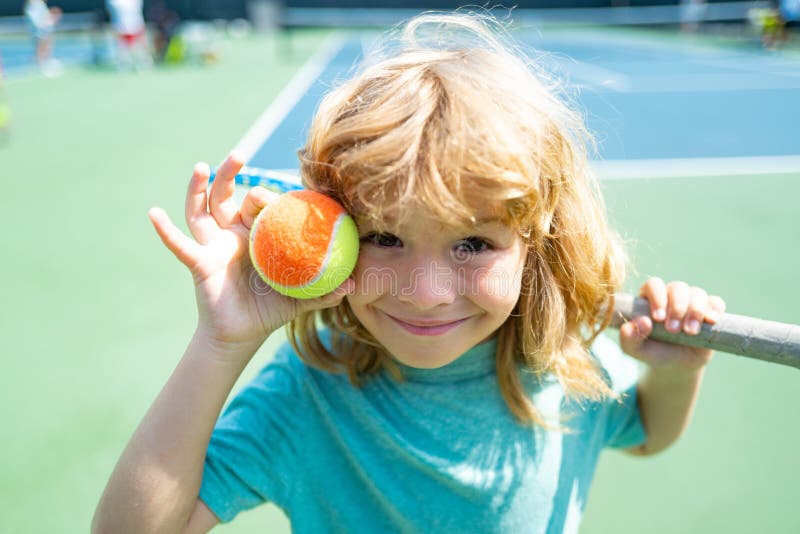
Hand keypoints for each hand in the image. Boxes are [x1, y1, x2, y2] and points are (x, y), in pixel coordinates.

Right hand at [147, 153, 353, 352]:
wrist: (241, 335)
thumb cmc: (269, 309)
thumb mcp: (301, 297)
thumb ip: (326, 290)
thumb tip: (355, 285)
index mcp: (257, 236)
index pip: (259, 204)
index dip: (265, 193)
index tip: (274, 187)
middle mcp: (232, 234)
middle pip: (226, 196)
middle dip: (230, 174)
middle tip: (239, 154)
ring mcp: (213, 245)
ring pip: (202, 209)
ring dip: (197, 187)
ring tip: (202, 166)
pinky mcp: (198, 261)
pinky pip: (179, 244)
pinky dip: (165, 230)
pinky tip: (153, 213)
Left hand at [619, 278, 725, 371]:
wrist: (675, 365)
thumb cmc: (652, 352)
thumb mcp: (635, 349)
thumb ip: (629, 337)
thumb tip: (642, 322)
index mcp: (649, 298)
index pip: (654, 285)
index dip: (657, 298)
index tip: (658, 318)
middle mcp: (671, 295)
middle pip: (678, 287)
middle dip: (677, 308)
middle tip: (673, 329)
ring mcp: (692, 302)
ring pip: (697, 293)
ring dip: (695, 311)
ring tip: (690, 331)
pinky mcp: (709, 311)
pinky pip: (715, 302)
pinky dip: (714, 309)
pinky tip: (711, 320)